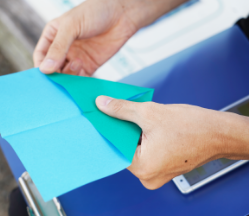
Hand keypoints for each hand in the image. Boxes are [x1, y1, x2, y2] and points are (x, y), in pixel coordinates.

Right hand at [34, 0, 185, 75]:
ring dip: (68, 76)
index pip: (41, 56)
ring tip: (78, 64)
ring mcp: (76, 57)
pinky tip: (82, 75)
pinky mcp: (90, 65)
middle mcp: (63, 49)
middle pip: (52, 68)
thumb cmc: (95, 11)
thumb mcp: (71, 26)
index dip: (41, 66)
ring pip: (65, 75)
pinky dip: (79, 81)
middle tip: (57, 79)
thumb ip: (58, 48)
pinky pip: (80, 78)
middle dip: (54, 75)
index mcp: (53, 36)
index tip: (44, 74)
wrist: (123, 13)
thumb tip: (45, 69)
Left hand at [96, 95, 248, 189]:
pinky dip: (144, 139)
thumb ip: (122, 110)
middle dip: (122, 131)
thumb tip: (101, 104)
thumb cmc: (193, 126)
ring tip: (139, 119)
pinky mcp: (164, 168)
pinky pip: (146, 152)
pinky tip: (148, 126)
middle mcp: (148, 177)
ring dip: (134, 134)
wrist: (222, 133)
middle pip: (124, 149)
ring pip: (135, 150)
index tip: (101, 116)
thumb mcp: (150, 113)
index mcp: (143, 168)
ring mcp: (156, 175)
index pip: (114, 148)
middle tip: (117, 112)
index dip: (108, 130)